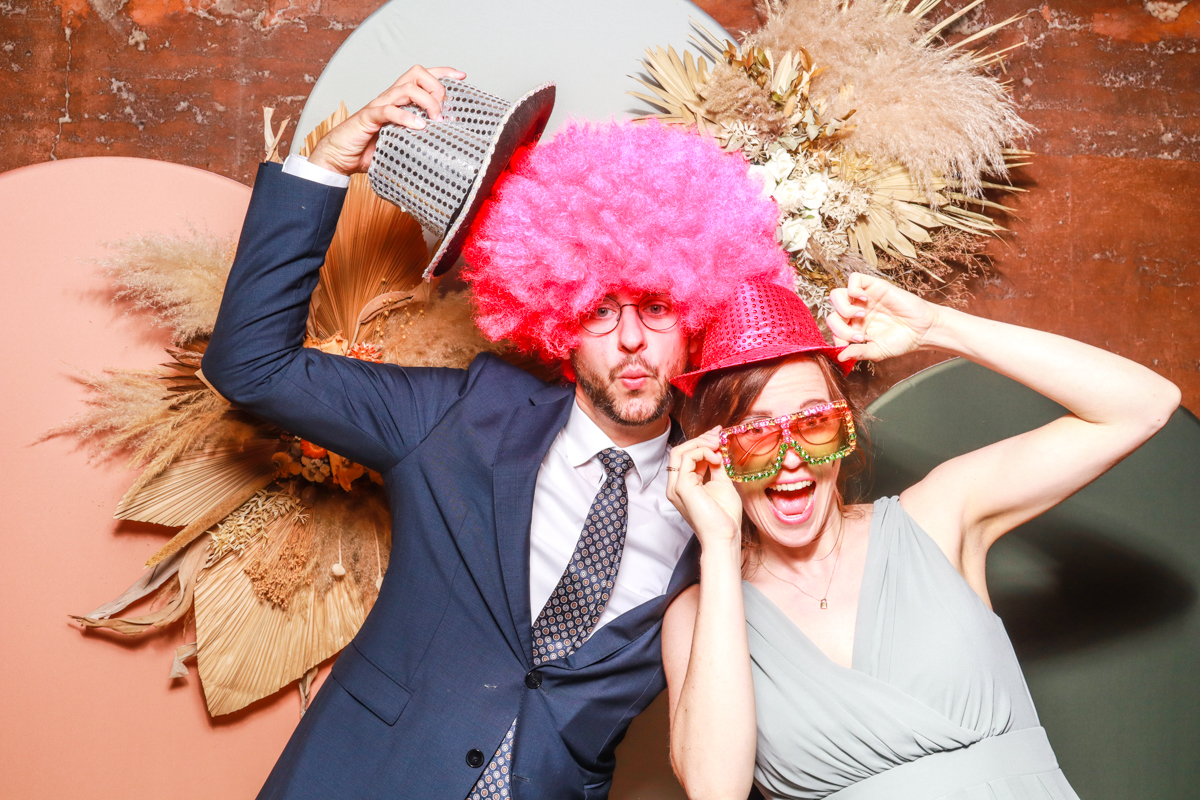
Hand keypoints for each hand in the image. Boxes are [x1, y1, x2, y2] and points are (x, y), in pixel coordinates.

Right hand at [307, 65, 466, 175]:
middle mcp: (390, 97)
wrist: (340, 157)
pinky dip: (405, 116)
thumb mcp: (403, 141)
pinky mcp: (368, 118)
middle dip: (436, 86)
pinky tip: (418, 126)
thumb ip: (421, 136)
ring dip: (426, 102)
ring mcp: (379, 106)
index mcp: (399, 100)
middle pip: (416, 73)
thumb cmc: (370, 149)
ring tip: (434, 120)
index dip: (442, 72)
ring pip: (405, 88)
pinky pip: (388, 110)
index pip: (422, 76)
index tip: (462, 76)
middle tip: (443, 110)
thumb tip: (446, 137)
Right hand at [666, 428, 741, 547]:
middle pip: (680, 450)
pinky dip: (702, 452)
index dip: (701, 442)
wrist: (725, 536)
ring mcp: (676, 486)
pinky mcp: (681, 487)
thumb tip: (717, 448)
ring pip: (679, 451)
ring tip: (717, 446)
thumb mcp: (722, 483)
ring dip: (700, 444)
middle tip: (718, 436)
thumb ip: (717, 466)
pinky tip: (716, 458)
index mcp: (684, 484)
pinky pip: (686, 458)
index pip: (686, 455)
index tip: (717, 434)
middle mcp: (676, 484)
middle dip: (700, 439)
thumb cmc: (725, 516)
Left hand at [825, 273, 938, 362]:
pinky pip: (854, 279)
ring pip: (836, 295)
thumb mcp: (877, 351)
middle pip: (832, 313)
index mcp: (854, 327)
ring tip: (862, 316)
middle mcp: (855, 312)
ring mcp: (864, 298)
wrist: (923, 330)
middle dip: (841, 328)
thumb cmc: (903, 340)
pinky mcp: (874, 286)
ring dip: (844, 308)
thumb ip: (858, 352)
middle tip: (860, 335)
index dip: (837, 337)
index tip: (851, 345)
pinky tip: (865, 300)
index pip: (834, 329)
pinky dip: (853, 289)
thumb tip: (839, 357)